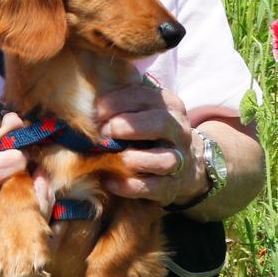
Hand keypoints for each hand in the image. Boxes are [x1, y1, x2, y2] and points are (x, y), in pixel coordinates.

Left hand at [93, 84, 206, 205]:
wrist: (188, 165)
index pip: (145, 97)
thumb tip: (89, 89)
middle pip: (159, 123)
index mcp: (170, 106)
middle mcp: (179, 131)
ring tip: (111, 156)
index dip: (117, 102)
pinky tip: (109, 180)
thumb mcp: (146, 110)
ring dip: (133, 158)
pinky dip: (128, 185)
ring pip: (163, 159)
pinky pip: (152, 187)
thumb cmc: (154, 133)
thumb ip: (125, 100)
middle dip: (127, 125)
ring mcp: (179, 160)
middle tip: (103, 130)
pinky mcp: (171, 186)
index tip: (97, 110)